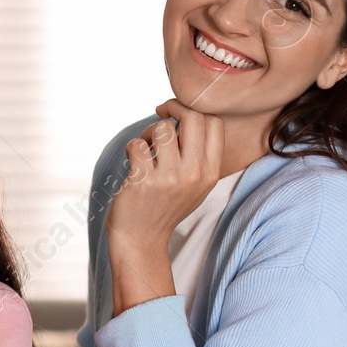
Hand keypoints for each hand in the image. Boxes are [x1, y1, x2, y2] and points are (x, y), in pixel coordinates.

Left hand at [105, 99, 223, 254]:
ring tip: (145, 148)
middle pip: (193, 118)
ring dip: (148, 132)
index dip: (195, 108)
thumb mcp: (195, 184)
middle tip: (160, 112)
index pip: (215, 123)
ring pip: (162, 128)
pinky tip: (132, 162)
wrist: (142, 239)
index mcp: (210, 172)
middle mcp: (195, 173)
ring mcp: (170, 177)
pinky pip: (137, 145)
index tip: (177, 111)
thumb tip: (187, 114)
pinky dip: (131, 149)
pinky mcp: (145, 181)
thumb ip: (198, 155)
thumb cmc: (165, 206)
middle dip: (173, 107)